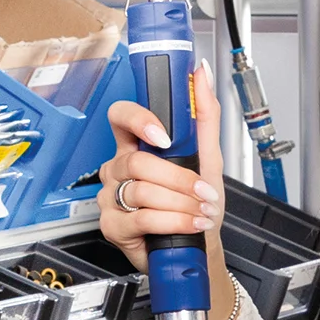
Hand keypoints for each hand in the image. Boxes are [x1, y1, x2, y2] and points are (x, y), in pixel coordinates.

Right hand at [98, 77, 226, 297]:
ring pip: (140, 191)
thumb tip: (202, 73)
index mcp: (135, 146)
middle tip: (203, 191)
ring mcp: (111, 197)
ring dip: (180, 203)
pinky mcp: (112, 226)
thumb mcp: (208, 156)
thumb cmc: (198, 202)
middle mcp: (118, 169)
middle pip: (137, 162)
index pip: (120, 117)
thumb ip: (205, 115)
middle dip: (179, 179)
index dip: (138, 120)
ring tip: (201, 211)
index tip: (164, 135)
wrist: (200, 245)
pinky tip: (190, 224)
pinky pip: (141, 218)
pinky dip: (174, 221)